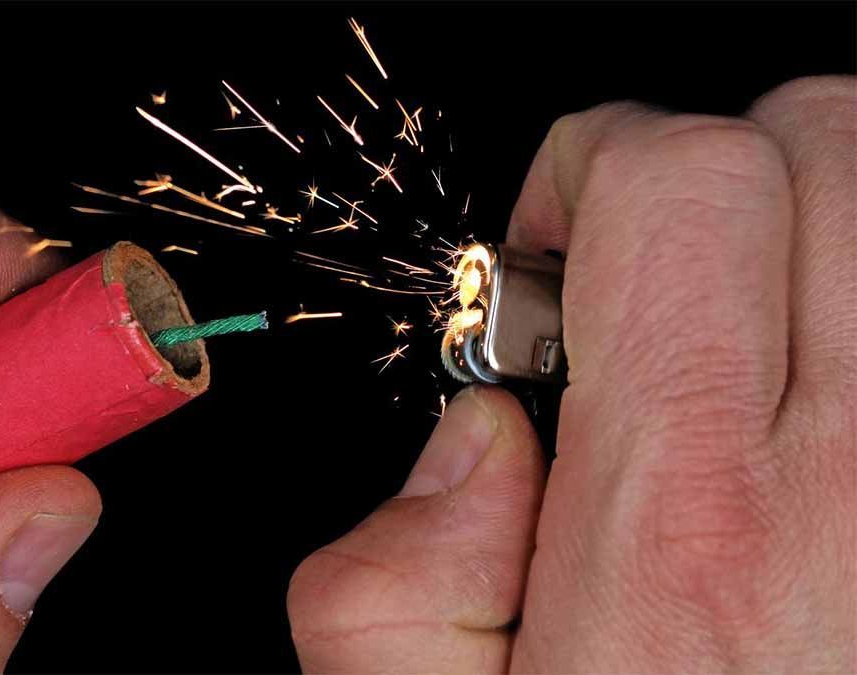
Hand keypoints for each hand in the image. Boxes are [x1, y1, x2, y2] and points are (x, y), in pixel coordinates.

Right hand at [289, 76, 855, 671]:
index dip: (589, 166)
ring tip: (745, 323)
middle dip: (708, 167)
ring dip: (813, 219)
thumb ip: (386, 582)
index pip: (673, 187)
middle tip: (651, 271)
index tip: (553, 247)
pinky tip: (821, 401)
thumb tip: (468, 446)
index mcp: (682, 529)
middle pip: (822, 143)